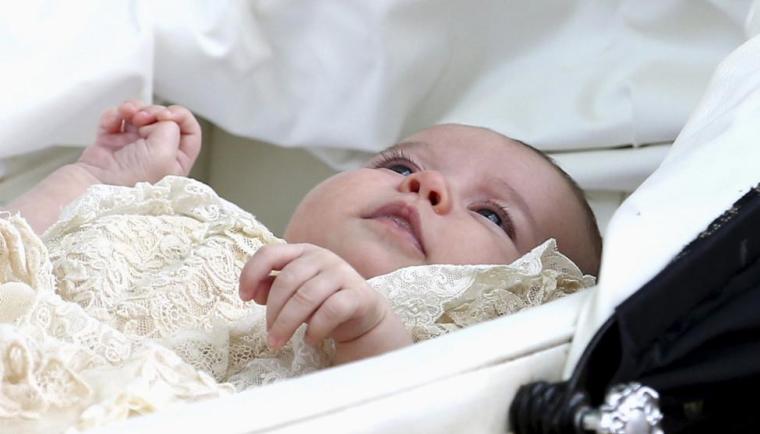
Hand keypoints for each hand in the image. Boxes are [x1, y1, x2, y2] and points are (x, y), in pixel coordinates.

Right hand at [77, 100, 201, 185]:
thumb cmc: (129, 180)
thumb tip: (162, 120)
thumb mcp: (164, 152)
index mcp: (176, 162)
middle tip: (144, 118)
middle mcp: (156, 155)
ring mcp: (133, 148)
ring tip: (128, 114)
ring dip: (134, 109)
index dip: (181, 117)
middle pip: (163, 119)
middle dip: (154, 112)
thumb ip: (171, 128)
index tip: (168, 115)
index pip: (190, 132)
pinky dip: (114, 115)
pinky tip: (113, 121)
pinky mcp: (111, 143)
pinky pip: (116, 119)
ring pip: (140, 116)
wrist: (92, 187)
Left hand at [239, 244, 411, 361]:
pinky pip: (331, 311)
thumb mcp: (294, 294)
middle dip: (273, 311)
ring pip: (307, 296)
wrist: (363, 316)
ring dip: (287, 324)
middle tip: (268, 335)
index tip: (243, 298)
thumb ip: (273, 288)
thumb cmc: (323, 302)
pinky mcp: (358, 295)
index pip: (270, 252)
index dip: (251, 273)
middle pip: (287, 280)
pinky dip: (316, 328)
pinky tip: (310, 339)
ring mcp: (343, 274)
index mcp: (303, 252)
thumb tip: (254, 292)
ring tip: (279, 342)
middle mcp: (323, 257)